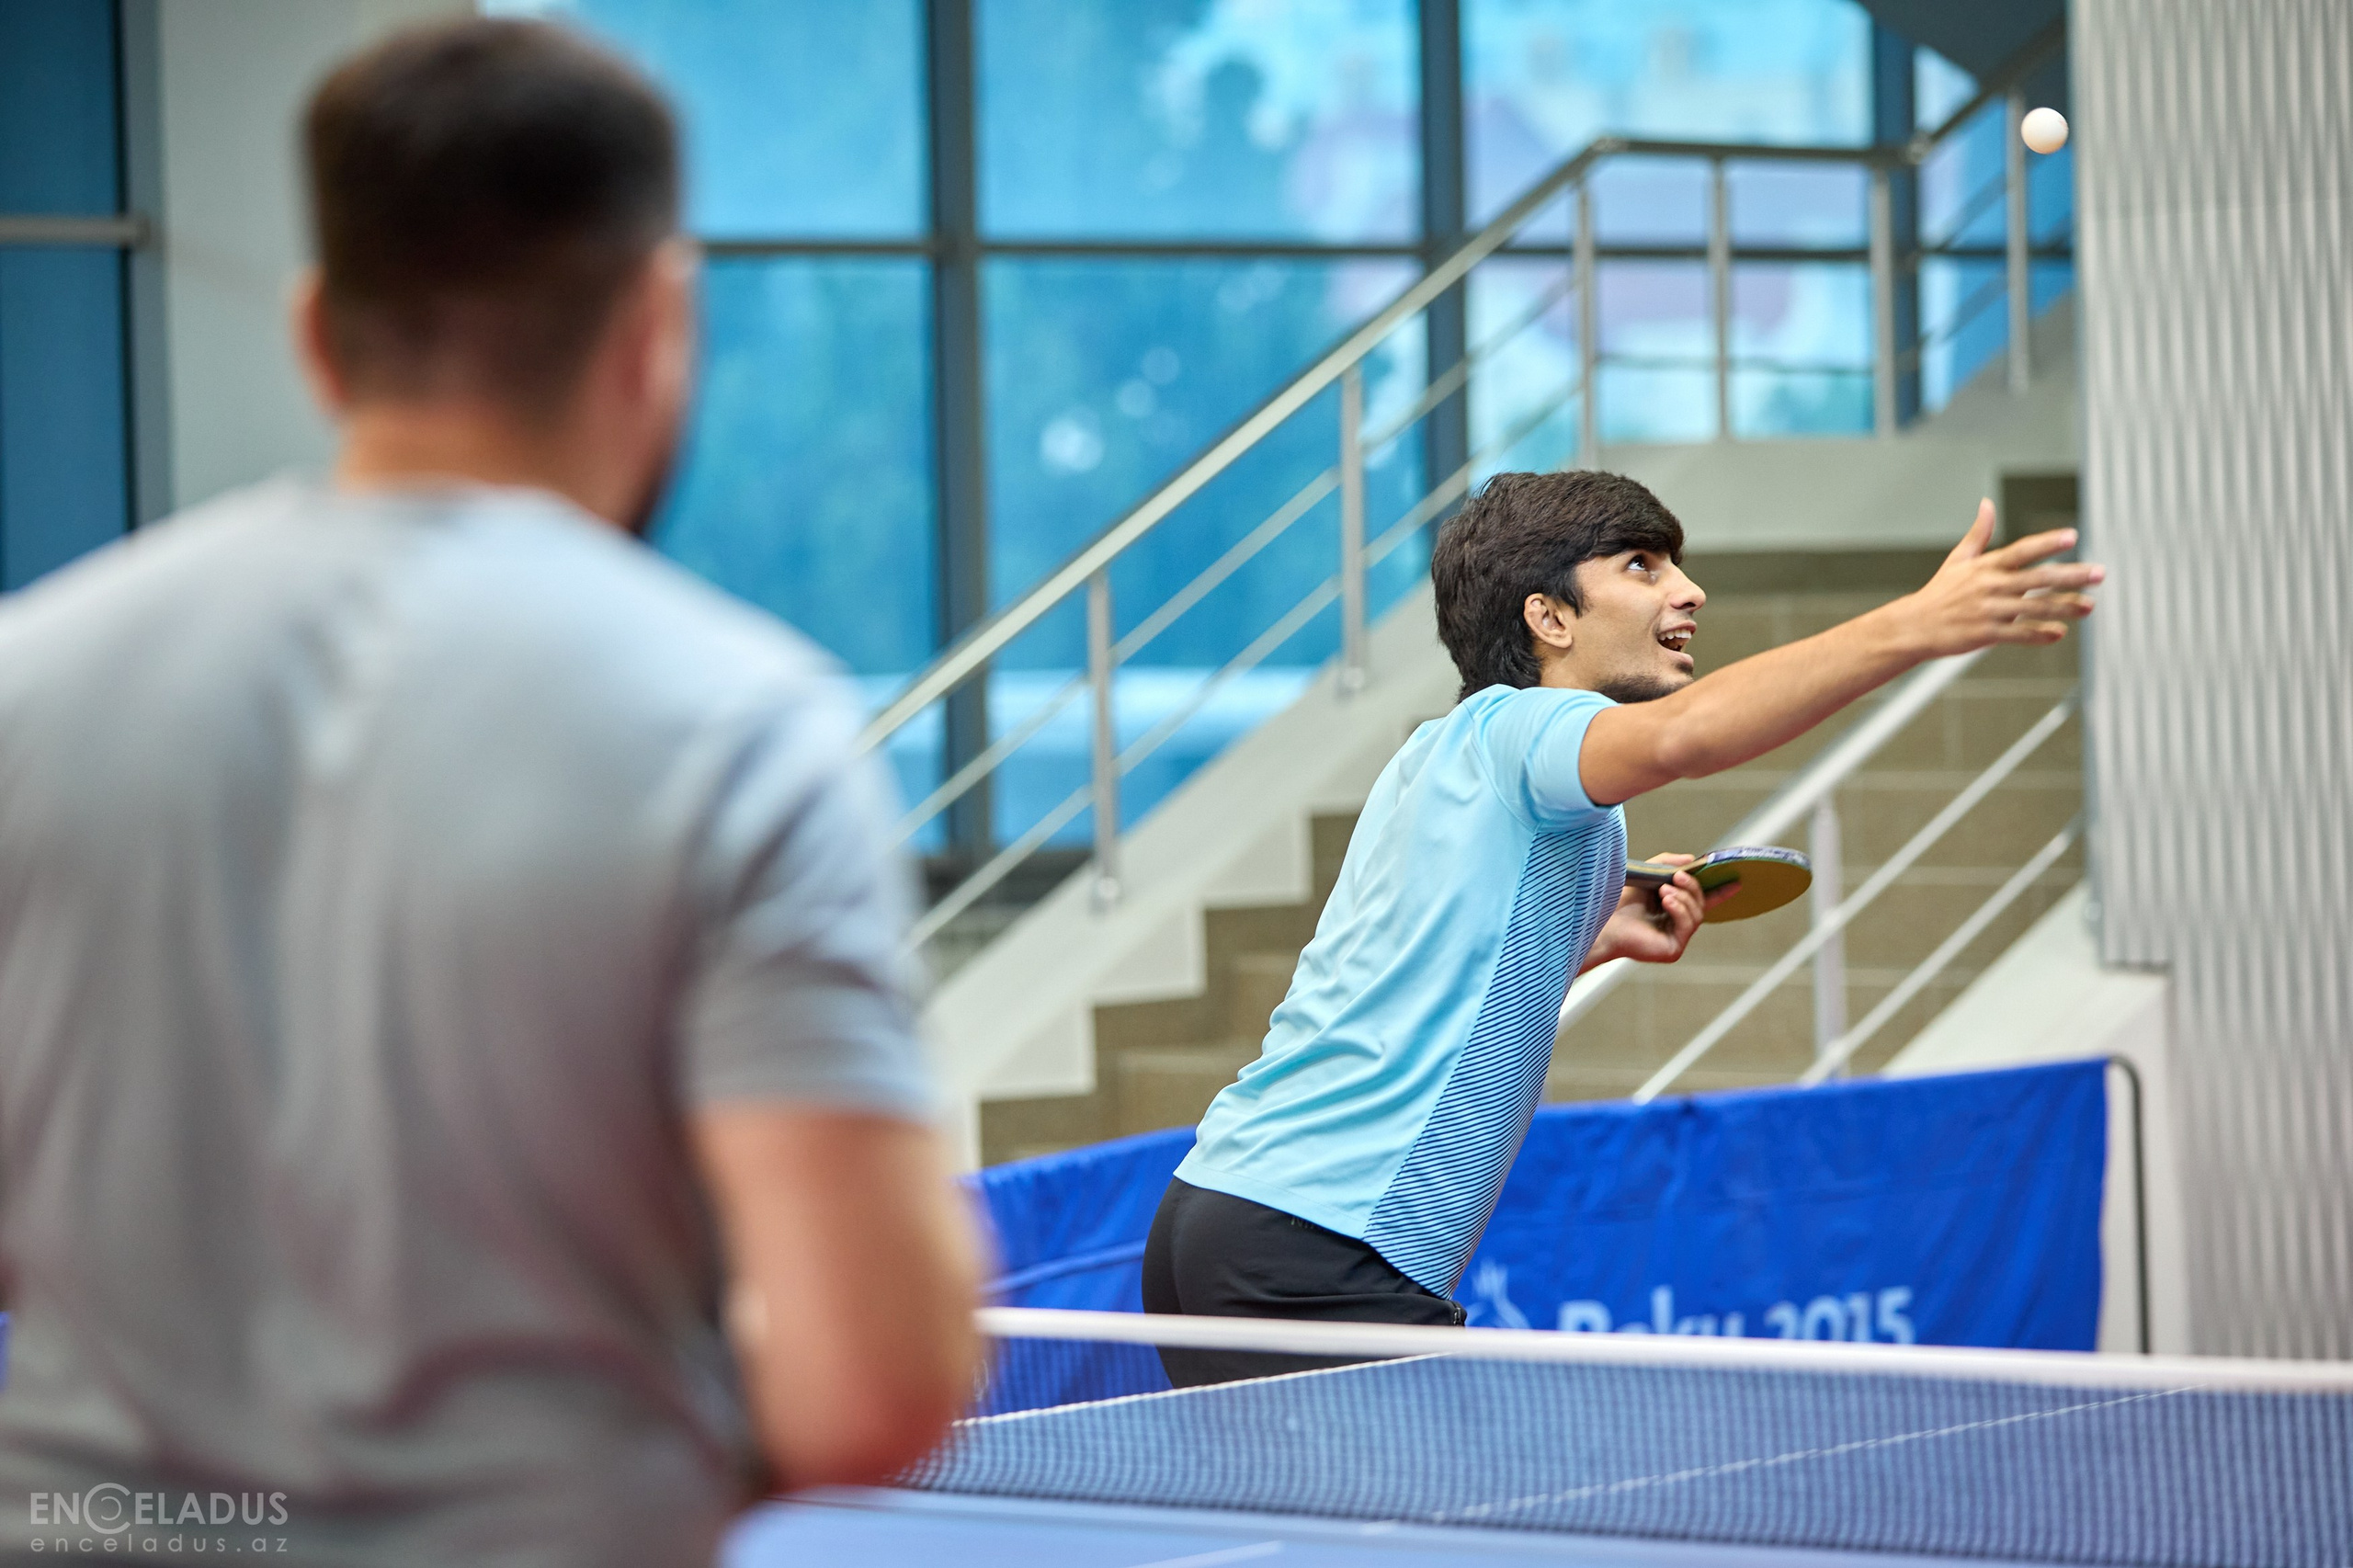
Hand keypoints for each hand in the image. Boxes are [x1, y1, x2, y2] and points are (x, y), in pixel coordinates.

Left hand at [1583, 852, 1725, 968]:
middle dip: (1693, 887)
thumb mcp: (1647, 874)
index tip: (1736, 880)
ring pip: (1696, 913)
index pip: (1702, 900)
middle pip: (1700, 903)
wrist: (1602, 922)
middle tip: (1678, 876)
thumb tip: (1692, 860)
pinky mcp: (1673, 950)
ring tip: (1665, 890)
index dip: (1720, 891)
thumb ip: (1668, 864)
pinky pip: (1688, 925)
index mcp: (1672, 910)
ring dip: (1683, 897)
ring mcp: (1676, 939)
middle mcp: (1676, 926)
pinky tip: (1666, 901)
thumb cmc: (1619, 901)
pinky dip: (1679, 910)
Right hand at [1900, 500, 2102, 657]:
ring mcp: (1989, 611)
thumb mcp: (1958, 559)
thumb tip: (1987, 504)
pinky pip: (2019, 634)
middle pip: (2038, 579)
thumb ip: (1978, 533)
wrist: (1914, 626)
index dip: (2047, 543)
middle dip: (2072, 576)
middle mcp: (1990, 586)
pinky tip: (2060, 632)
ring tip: (2090, 606)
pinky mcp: (1986, 634)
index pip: (2021, 551)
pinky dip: (2040, 634)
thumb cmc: (1939, 592)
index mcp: (1986, 566)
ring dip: (2065, 607)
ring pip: (2035, 608)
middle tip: (2099, 573)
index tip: (2072, 537)